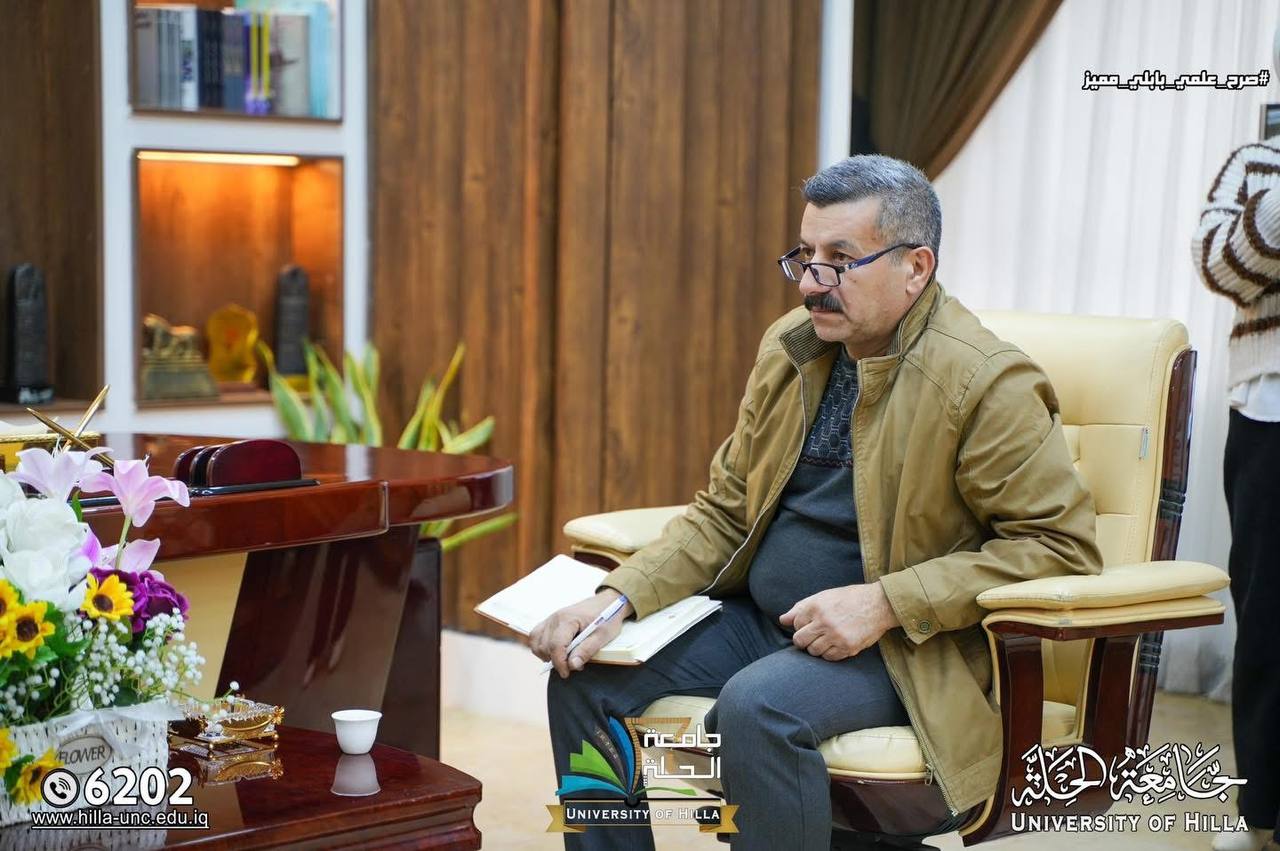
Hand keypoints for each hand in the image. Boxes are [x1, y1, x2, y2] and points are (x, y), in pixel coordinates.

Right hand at [529, 589, 633, 677]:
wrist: (606, 602)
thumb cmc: (607, 618)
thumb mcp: (602, 636)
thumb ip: (586, 650)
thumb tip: (572, 665)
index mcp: (568, 619)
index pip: (556, 645)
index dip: (559, 663)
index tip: (566, 674)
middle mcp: (555, 618)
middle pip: (544, 646)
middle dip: (556, 661)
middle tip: (574, 664)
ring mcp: (550, 619)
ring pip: (536, 642)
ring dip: (546, 655)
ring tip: (564, 659)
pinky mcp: (549, 621)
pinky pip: (536, 636)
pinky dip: (541, 647)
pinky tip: (554, 652)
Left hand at [779, 582, 898, 661]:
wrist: (879, 604)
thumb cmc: (849, 599)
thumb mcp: (823, 596)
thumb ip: (801, 608)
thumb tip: (783, 620)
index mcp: (816, 606)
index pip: (796, 624)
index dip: (801, 625)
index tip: (810, 624)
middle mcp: (824, 621)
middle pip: (800, 641)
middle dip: (804, 640)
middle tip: (813, 636)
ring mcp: (836, 636)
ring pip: (813, 651)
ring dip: (816, 647)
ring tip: (826, 639)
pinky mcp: (847, 647)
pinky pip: (829, 657)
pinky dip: (829, 653)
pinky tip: (835, 644)